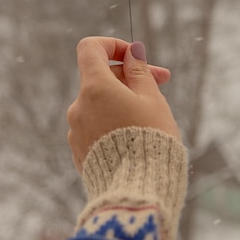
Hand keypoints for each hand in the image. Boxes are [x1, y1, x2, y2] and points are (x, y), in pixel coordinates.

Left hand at [67, 36, 180, 171]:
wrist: (137, 193)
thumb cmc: (149, 141)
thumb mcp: (152, 100)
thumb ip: (139, 71)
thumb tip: (132, 52)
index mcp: (95, 88)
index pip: (90, 48)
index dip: (112, 45)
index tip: (134, 55)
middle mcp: (79, 106)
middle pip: (101, 77)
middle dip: (130, 76)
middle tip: (163, 82)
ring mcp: (76, 130)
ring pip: (100, 103)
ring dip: (123, 100)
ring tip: (153, 115)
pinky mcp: (79, 152)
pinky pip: (96, 126)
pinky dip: (113, 122)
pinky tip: (136, 136)